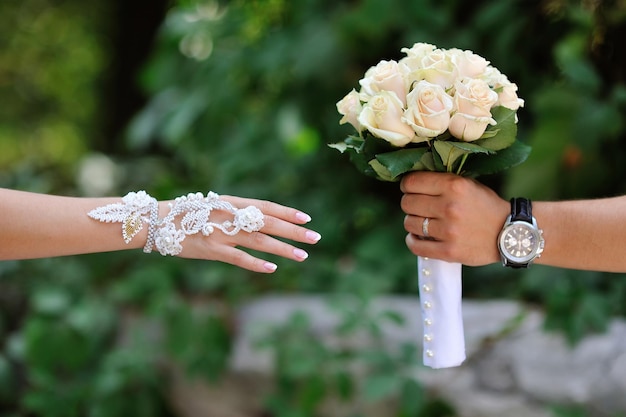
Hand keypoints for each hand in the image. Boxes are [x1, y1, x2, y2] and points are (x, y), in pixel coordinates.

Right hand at [179, 196, 320, 272]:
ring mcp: (221, 233)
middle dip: (294, 231)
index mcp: (231, 203)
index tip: (307, 219)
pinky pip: (238, 258)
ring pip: (259, 241)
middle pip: (268, 224)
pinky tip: (272, 268)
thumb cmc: (186, 214)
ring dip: (283, 249)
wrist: (156, 222)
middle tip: (315, 238)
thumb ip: (236, 212)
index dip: (287, 213)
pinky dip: (256, 264)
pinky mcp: (211, 250)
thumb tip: (260, 219)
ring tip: (303, 256)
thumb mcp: (215, 207)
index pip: (266, 207)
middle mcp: (229, 215)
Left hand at [400, 172, 507, 265]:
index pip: (412, 182)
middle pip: (407, 203)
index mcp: (454, 186)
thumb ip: (443, 182)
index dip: (407, 185)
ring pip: (409, 223)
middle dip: (409, 204)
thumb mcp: (469, 184)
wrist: (511, 233)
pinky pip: (416, 246)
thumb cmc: (486, 206)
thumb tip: (412, 182)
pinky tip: (418, 238)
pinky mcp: (449, 251)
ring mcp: (449, 230)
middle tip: (418, 207)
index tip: (410, 189)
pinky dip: (413, 241)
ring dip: (412, 223)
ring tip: (422, 223)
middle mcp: (450, 207)